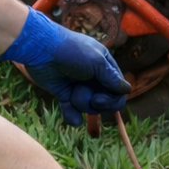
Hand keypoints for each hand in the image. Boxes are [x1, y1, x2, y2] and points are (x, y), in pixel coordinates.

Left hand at [0, 9, 130, 125]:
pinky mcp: (64, 93)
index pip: (118, 90)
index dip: (113, 100)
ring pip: (88, 107)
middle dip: (97, 103)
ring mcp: (79, 86)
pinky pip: (72, 111)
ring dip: (81, 103)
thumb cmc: (72, 51)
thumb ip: (112, 78)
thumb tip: (127, 90)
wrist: (41, 50)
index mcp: (105, 67)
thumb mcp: (96, 62)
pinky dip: (72, 116)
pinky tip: (72, 119)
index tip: (100, 100)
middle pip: (105, 102)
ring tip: (72, 94)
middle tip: (91, 99)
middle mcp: (94, 78)